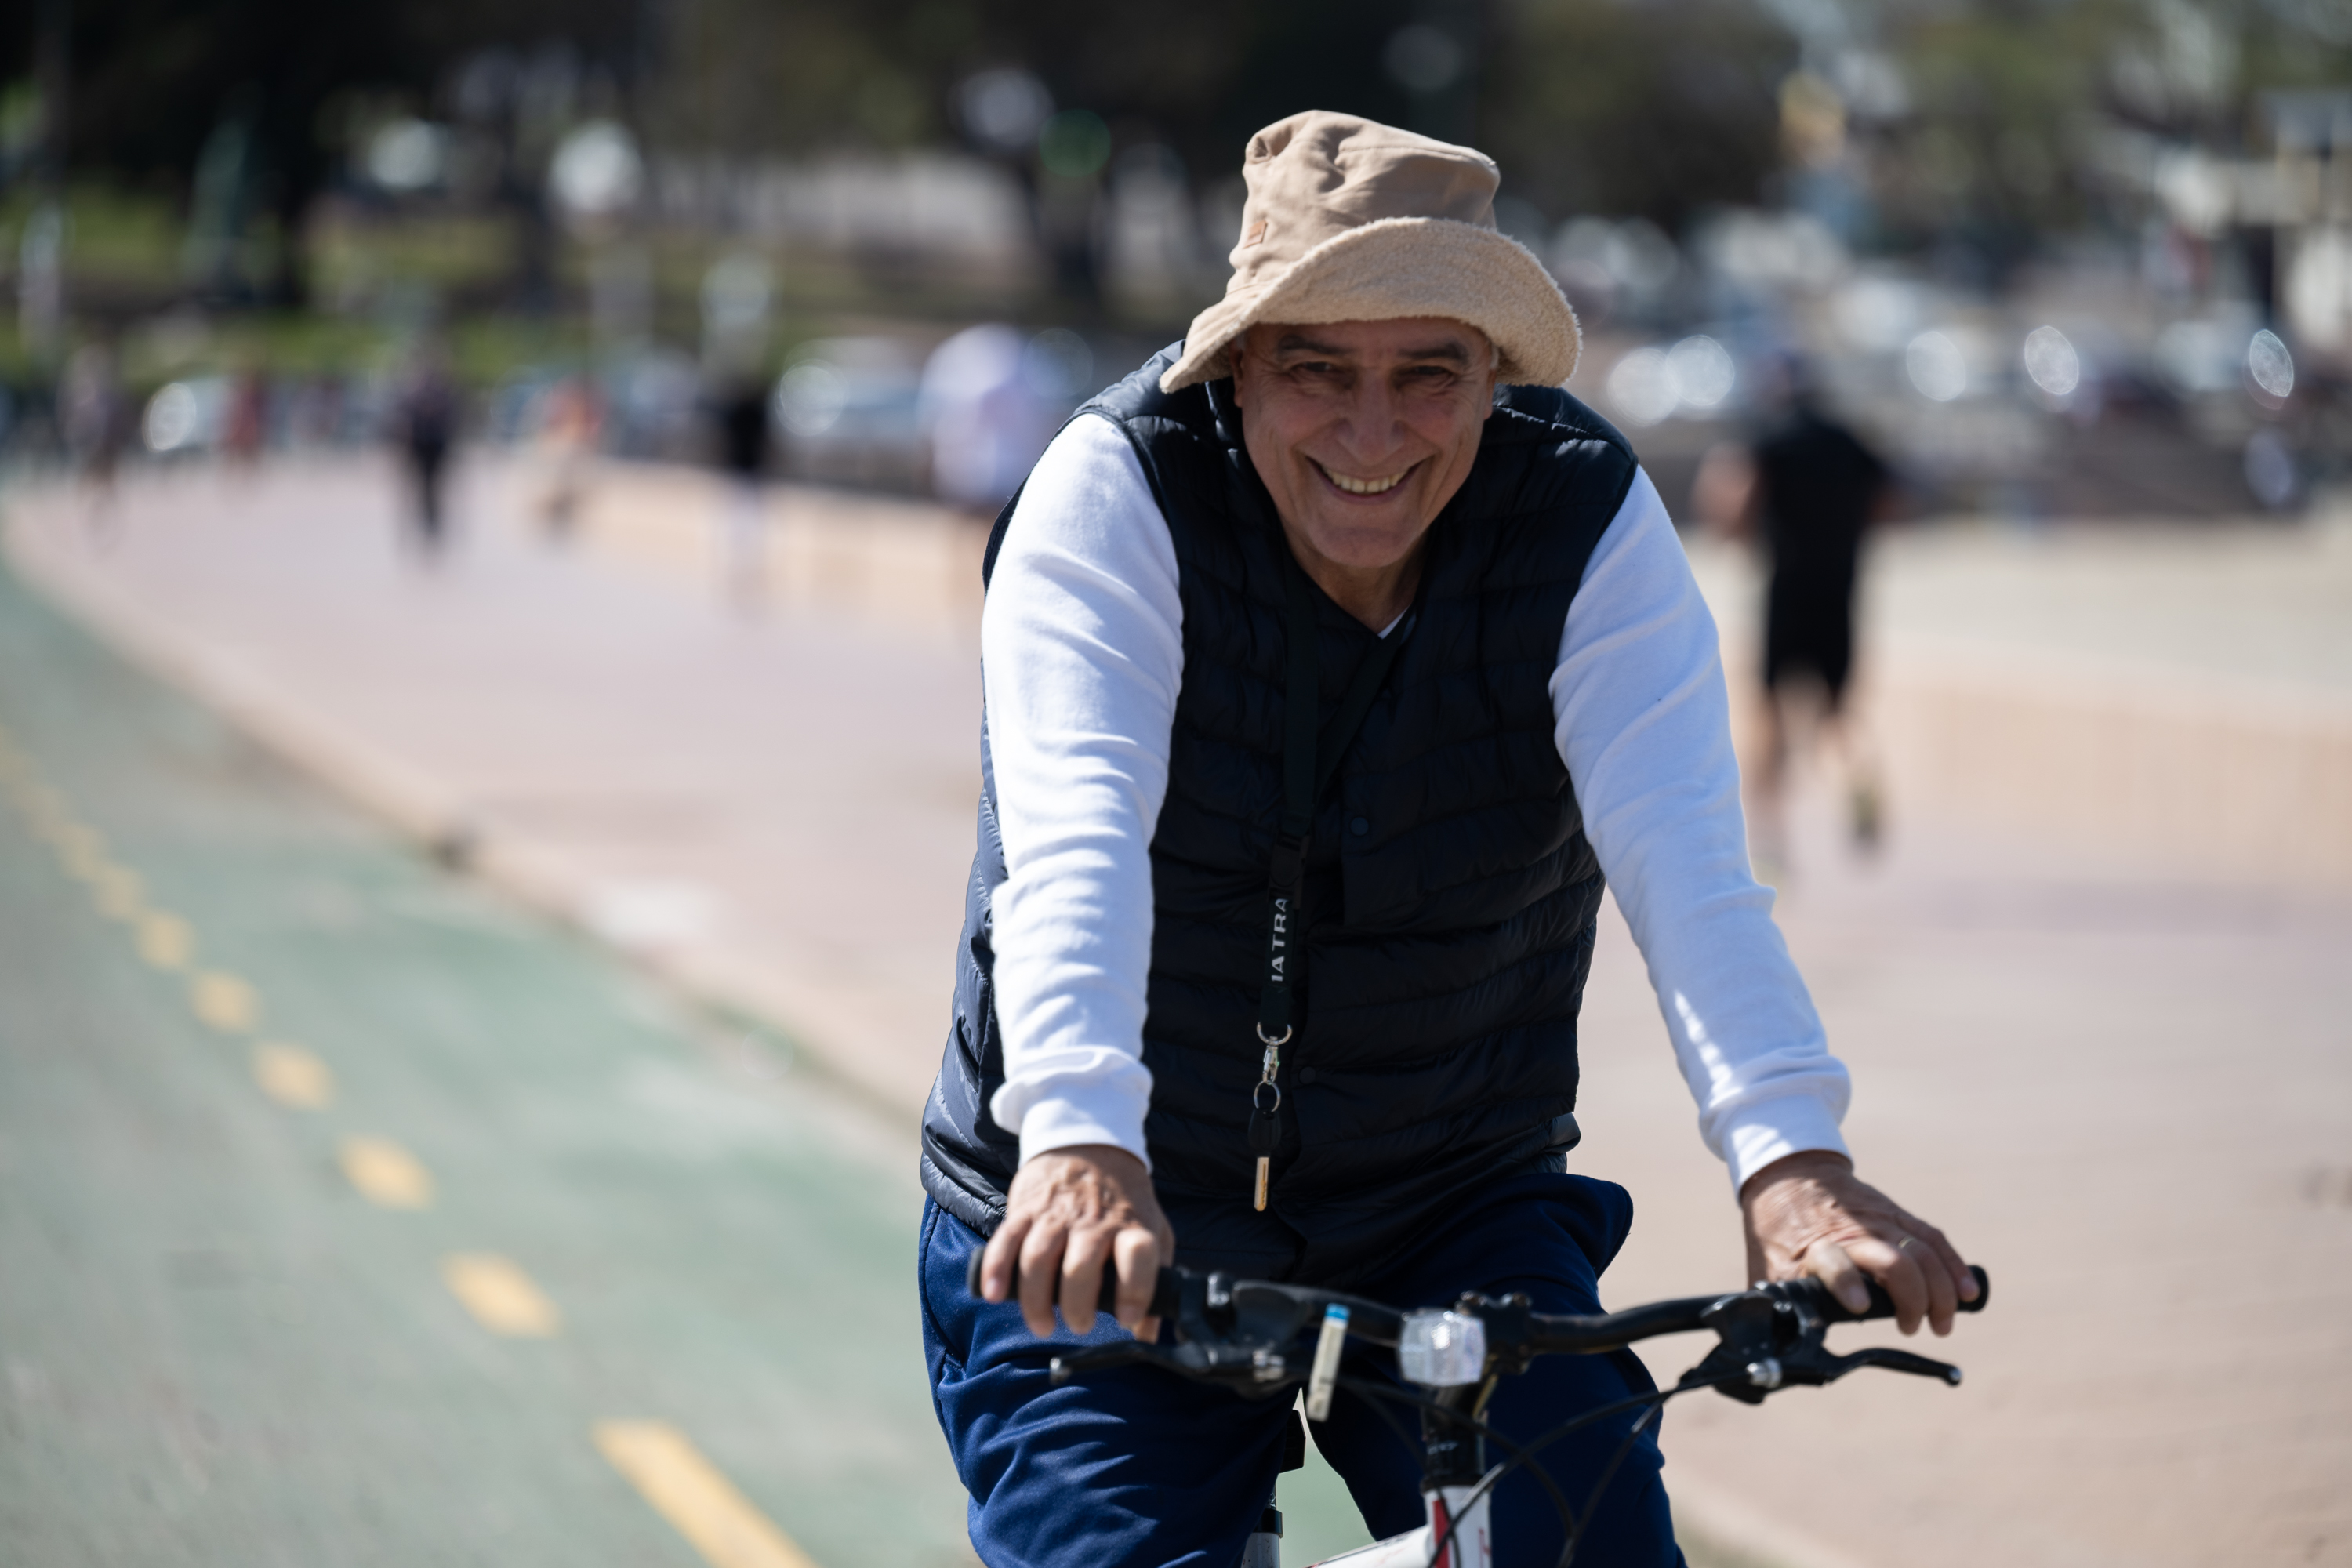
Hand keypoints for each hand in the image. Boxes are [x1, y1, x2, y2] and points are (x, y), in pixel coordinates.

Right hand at [979, 1145, 1174, 1341]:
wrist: (1087, 1142)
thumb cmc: (1123, 1199)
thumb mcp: (1153, 1229)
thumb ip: (1156, 1280)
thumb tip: (1149, 1335)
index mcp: (1131, 1226)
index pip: (1137, 1256)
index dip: (1134, 1291)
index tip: (1126, 1318)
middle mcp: (1093, 1221)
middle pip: (1081, 1267)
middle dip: (1077, 1306)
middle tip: (1080, 1324)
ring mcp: (1056, 1214)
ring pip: (1039, 1259)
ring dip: (1036, 1300)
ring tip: (1043, 1325)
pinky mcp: (1026, 1209)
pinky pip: (1006, 1240)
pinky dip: (996, 1269)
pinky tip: (994, 1295)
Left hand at [1739, 1150, 1977, 1336]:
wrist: (1789, 1178)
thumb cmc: (1777, 1233)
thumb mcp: (1766, 1270)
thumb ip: (1777, 1308)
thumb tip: (1779, 1349)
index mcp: (1814, 1247)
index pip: (1834, 1262)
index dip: (1847, 1283)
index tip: (1860, 1306)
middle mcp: (1852, 1232)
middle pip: (1893, 1261)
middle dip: (1914, 1299)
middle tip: (1913, 1327)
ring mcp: (1879, 1221)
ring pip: (1921, 1253)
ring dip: (1940, 1291)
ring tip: (1942, 1323)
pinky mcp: (1897, 1215)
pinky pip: (1933, 1240)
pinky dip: (1954, 1266)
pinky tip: (1968, 1292)